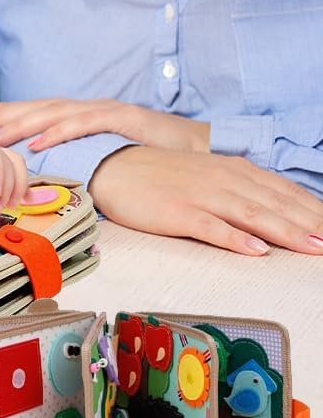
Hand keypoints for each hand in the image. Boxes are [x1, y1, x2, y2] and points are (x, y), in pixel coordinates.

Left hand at [0, 98, 209, 153]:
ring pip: (56, 113)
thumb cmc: (154, 155)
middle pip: (40, 107)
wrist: (201, 147)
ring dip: (23, 122)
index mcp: (86, 115)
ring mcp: (107, 110)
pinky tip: (37, 141)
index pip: (39, 110)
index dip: (9, 112)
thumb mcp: (110, 154)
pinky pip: (85, 125)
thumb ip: (84, 155)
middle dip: (6, 113)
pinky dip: (59, 132)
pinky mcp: (124, 119)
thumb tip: (55, 171)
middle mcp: (91, 107)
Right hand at [89, 145, 322, 254]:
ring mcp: (200, 196)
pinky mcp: (176, 212)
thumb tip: (279, 213)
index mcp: (234, 170)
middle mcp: (223, 180)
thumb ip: (243, 191)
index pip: (284, 192)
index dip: (314, 211)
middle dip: (311, 224)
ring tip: (314, 247)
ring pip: (251, 215)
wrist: (114, 166)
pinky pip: (210, 227)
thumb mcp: (209, 175)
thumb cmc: (163, 175)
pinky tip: (256, 251)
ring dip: (286, 232)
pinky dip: (234, 238)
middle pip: (276, 205)